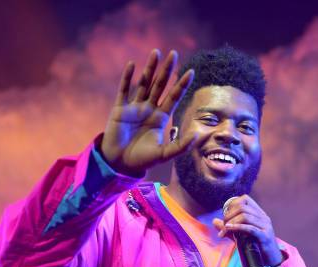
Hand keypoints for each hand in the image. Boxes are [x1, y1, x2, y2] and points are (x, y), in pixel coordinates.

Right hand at [101, 49, 197, 175]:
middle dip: (167, 70)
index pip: (174, 97)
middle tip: (174, 53)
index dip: (182, 85)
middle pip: (160, 85)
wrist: (120, 163)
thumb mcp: (164, 154)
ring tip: (156, 52)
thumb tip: (197, 135)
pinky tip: (133, 64)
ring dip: (149, 68)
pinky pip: (124, 90)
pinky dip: (128, 77)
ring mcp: (134, 107)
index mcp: (160, 118)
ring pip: (143, 83)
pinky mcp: (120, 109)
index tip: (191, 72)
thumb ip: (180, 145)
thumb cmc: (142, 160)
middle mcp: (149, 109)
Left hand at [212, 195, 283, 266]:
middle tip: (224, 225)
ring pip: (245, 216)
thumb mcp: (240, 234)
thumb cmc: (256, 245)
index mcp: (259, 213)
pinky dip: (237, 227)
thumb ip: (228, 228)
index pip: (245, 199)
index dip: (232, 204)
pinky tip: (229, 229)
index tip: (226, 215)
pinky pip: (250, 228)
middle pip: (243, 208)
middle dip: (229, 215)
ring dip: (231, 222)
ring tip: (225, 230)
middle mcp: (263, 217)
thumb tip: (214, 221)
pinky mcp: (265, 236)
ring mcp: (265, 226)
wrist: (270, 258)